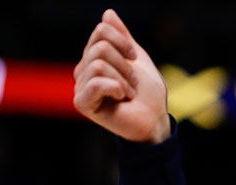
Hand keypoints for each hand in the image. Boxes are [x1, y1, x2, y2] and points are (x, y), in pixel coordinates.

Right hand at [73, 9, 169, 143]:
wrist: (155, 119)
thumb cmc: (148, 93)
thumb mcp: (137, 59)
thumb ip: (122, 37)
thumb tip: (108, 13)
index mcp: (94, 57)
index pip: (101, 31)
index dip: (122, 41)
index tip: (134, 57)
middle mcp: (83, 70)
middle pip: (100, 48)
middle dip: (125, 64)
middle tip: (133, 82)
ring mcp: (81, 86)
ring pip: (98, 64)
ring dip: (123, 79)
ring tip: (129, 93)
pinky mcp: (82, 102)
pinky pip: (96, 83)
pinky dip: (116, 88)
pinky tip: (122, 98)